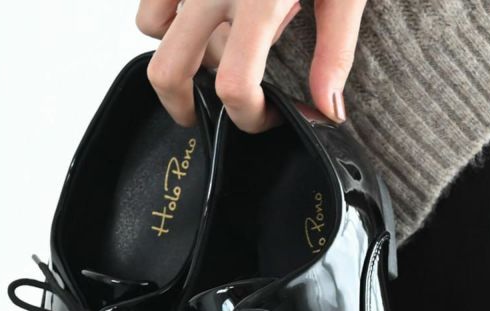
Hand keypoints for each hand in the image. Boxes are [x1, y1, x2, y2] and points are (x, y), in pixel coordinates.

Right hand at [136, 0, 366, 132]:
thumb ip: (335, 50)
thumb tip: (327, 109)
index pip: (235, 84)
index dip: (248, 117)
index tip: (268, 116)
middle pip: (170, 71)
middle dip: (186, 107)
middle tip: (207, 113)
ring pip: (154, 31)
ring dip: (180, 53)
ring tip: (215, 48)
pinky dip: (167, 15)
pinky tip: (202, 14)